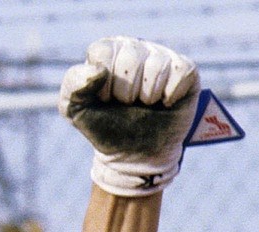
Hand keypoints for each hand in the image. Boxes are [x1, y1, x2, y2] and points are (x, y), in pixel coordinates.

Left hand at [58, 37, 199, 195]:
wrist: (135, 156)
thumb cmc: (105, 128)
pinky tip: (165, 103)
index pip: (103, 53)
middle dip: (126, 93)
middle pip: (130, 58)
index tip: (105, 101)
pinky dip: (171, 94)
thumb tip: (96, 71)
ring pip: (156, 66)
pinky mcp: (184, 71)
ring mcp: (161, 56)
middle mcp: (134, 48)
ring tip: (145, 105)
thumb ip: (73, 87)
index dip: (104, 85)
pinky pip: (181, 71)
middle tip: (127, 106)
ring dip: (148, 96)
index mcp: (107, 51)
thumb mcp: (76, 111)